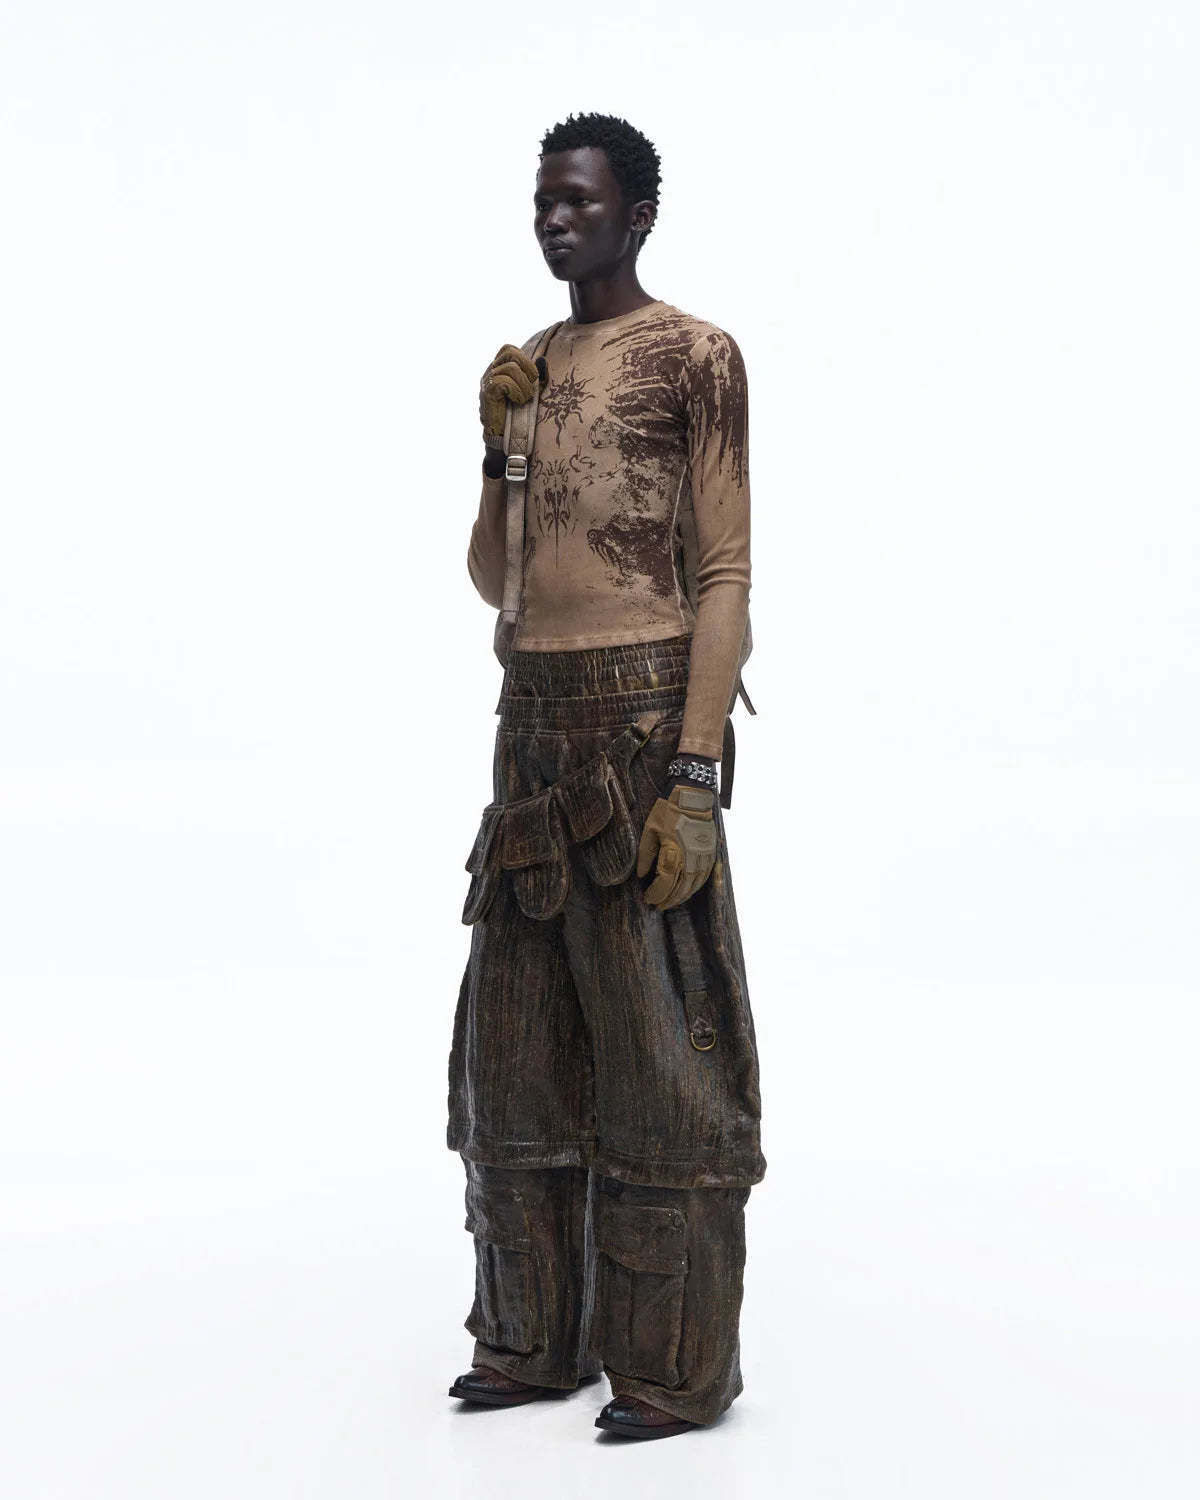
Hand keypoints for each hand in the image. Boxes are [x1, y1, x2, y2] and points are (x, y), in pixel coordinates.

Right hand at [479, 344, 542, 438]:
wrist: (505, 436)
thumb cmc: (518, 414)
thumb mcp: (530, 390)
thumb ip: (536, 376)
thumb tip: (543, 360)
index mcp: (498, 368)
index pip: (509, 349)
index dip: (525, 360)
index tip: (531, 378)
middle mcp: (490, 372)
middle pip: (510, 352)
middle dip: (528, 368)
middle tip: (531, 387)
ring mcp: (487, 381)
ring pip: (511, 368)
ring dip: (524, 384)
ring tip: (525, 398)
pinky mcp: (487, 392)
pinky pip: (505, 382)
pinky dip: (517, 392)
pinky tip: (518, 402)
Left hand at [636, 784, 717, 909]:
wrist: (693, 797)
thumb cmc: (668, 811)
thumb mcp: (649, 831)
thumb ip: (645, 855)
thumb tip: (641, 875)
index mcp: (672, 854)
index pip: (664, 885)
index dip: (655, 895)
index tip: (647, 899)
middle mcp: (689, 860)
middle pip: (679, 889)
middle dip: (667, 900)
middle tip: (657, 905)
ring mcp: (702, 858)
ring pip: (692, 887)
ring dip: (681, 897)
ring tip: (670, 902)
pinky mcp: (709, 854)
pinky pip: (703, 878)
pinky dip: (694, 888)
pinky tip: (686, 891)